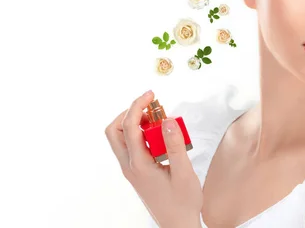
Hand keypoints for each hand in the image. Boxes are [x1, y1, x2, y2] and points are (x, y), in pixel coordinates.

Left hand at [105, 90, 202, 227]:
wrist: (177, 224)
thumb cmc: (182, 203)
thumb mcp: (184, 173)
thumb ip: (175, 145)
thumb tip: (167, 120)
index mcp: (139, 165)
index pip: (130, 127)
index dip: (138, 106)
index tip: (151, 95)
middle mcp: (130, 166)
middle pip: (114, 131)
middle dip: (129, 113)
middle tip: (151, 107)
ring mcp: (131, 169)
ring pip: (120, 139)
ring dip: (135, 124)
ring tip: (159, 121)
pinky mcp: (137, 171)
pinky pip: (131, 146)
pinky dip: (141, 134)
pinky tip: (161, 136)